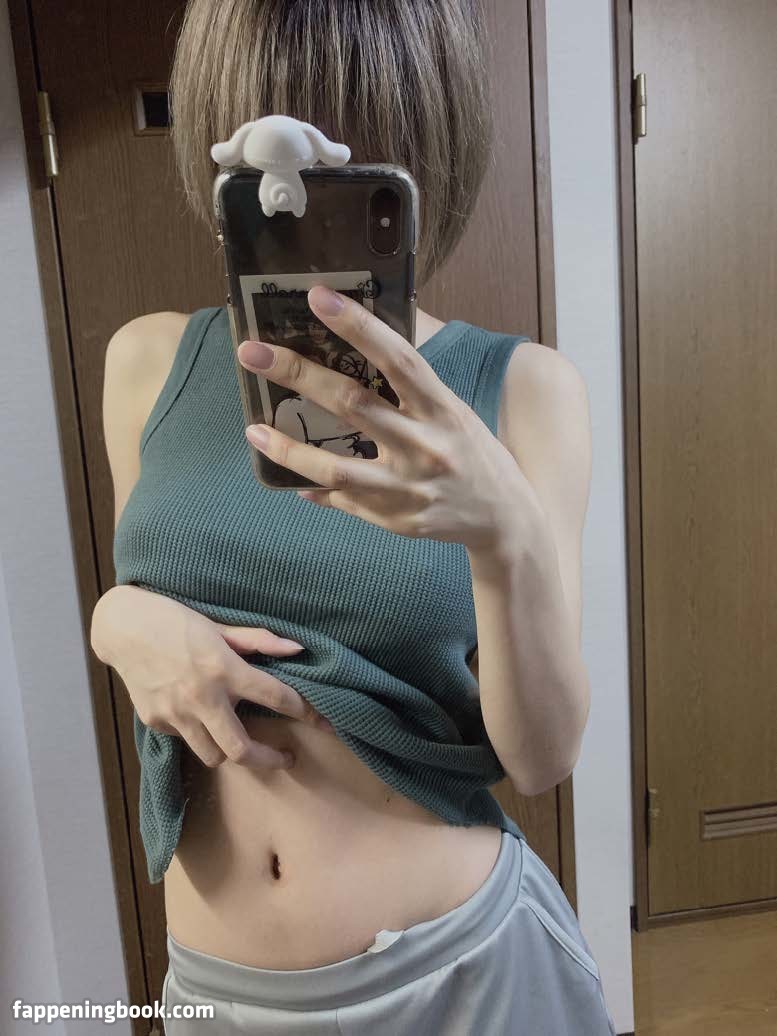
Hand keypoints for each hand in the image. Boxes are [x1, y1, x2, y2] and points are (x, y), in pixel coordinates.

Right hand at [90, 585, 334, 769]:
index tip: (321, 720)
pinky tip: (198, 713)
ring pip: (212, 755)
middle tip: (286, 758)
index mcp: (223, 669)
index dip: (305, 710)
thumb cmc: (176, 620)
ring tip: (240, 738)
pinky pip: (186, 739)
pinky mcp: (155, 722)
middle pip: (241, 750)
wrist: (123, 626)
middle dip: (270, 760)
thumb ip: (258, 640)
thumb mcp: (219, 625)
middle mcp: (201, 697)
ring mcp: (175, 713)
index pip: (276, 697)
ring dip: (230, 750)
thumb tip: (297, 648)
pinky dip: (197, 732)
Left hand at [237, 285, 526, 551]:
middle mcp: (426, 447)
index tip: (318, 297)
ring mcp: (409, 489)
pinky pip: (344, 501)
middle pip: (353, 405)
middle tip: (253, 352)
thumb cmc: (473, 453)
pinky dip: (313, 486)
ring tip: (254, 429)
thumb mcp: (453, 412)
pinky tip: (288, 476)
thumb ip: (412, 388)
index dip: (358, 326)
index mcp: (443, 410)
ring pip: (337, 468)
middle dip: (298, 374)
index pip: (399, 359)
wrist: (504, 520)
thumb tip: (357, 348)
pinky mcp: (396, 520)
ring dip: (289, 448)